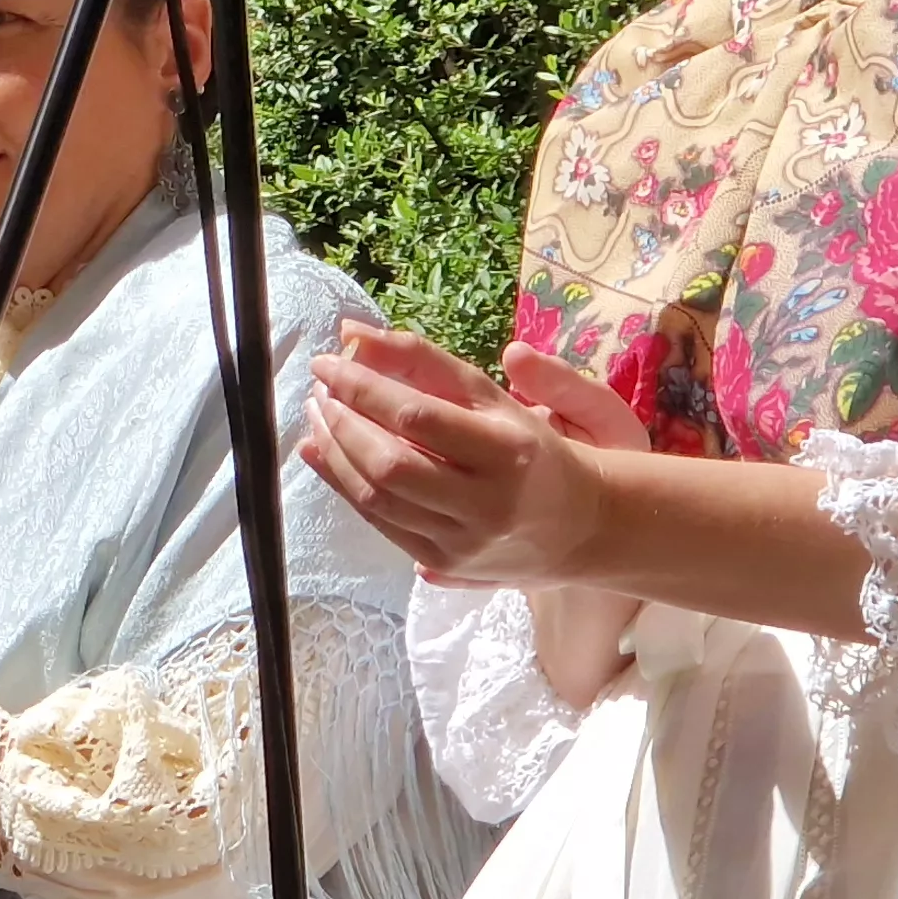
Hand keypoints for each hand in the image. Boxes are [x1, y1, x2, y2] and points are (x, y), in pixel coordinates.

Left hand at [299, 328, 615, 584]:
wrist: (579, 526)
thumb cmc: (530, 449)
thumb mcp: (490, 396)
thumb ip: (423, 360)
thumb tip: (352, 332)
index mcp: (507, 450)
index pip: (416, 416)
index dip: (361, 387)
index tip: (326, 363)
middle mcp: (486, 503)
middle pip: (389, 463)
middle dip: (340, 423)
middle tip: (319, 392)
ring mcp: (462, 541)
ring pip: (377, 499)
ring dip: (333, 454)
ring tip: (318, 418)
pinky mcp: (443, 565)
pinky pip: (380, 524)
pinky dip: (344, 485)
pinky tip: (326, 455)